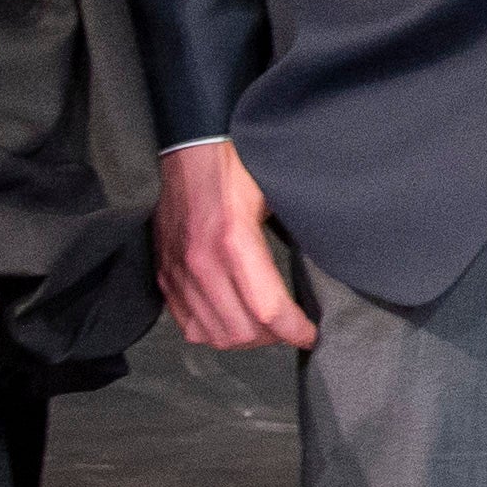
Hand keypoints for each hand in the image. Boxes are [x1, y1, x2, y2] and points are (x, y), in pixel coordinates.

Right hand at [158, 137, 317, 351]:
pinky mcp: (164, 273)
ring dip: (243, 338)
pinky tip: (233, 318)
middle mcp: (201, 262)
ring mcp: (178, 271)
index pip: (268, 309)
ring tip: (265, 328)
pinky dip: (213, 330)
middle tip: (291, 328)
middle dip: (272, 337)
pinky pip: (187, 323)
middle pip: (240, 331)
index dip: (295, 330)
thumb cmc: (238, 165)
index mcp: (233, 240)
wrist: (190, 148)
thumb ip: (293, 235)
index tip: (311, 334)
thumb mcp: (276, 195)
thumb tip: (322, 267)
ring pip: (212, 333)